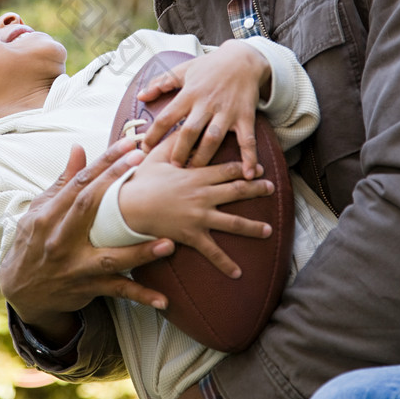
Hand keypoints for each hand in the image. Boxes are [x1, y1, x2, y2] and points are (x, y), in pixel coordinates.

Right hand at [0, 138, 175, 344]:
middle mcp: (60, 240)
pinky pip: (117, 292)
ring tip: (169, 243)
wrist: (20, 291)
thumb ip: (63, 182)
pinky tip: (164, 299)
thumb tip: (79, 147)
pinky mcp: (86, 288)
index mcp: (48, 216)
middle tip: (142, 163)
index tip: (128, 144)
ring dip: (140, 252)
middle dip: (115, 183)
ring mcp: (74, 266)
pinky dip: (140, 296)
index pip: (78, 183)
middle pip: (89, 207)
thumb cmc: (34, 243)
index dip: (103, 162)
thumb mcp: (40, 211)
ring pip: (109, 258)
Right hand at [119, 136, 273, 277]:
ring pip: (232, 222)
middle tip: (271, 188)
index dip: (245, 168)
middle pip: (236, 191)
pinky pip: (211, 251)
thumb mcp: (157, 156)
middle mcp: (202, 196)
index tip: (259, 168)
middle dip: (256, 190)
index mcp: (196, 176)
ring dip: (252, 227)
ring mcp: (199, 217)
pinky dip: (225, 262)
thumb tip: (183, 125)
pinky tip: (238, 273)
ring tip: (269, 230)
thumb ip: (173, 141)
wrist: (127, 207)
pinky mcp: (191, 235)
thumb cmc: (141, 180)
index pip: (227, 170)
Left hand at [138, 41, 271, 171]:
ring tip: (195, 173)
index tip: (145, 150)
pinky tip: (247, 174)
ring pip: (213, 138)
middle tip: (173, 167)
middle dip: (179, 151)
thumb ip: (161, 83)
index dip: (154, 134)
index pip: (166, 116)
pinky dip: (249, 157)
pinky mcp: (245, 116)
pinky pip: (247, 140)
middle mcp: (207, 104)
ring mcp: (227, 111)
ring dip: (204, 157)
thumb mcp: (184, 70)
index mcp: (189, 94)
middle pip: (189, 131)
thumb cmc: (210, 66)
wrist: (243, 59)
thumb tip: (141, 96)